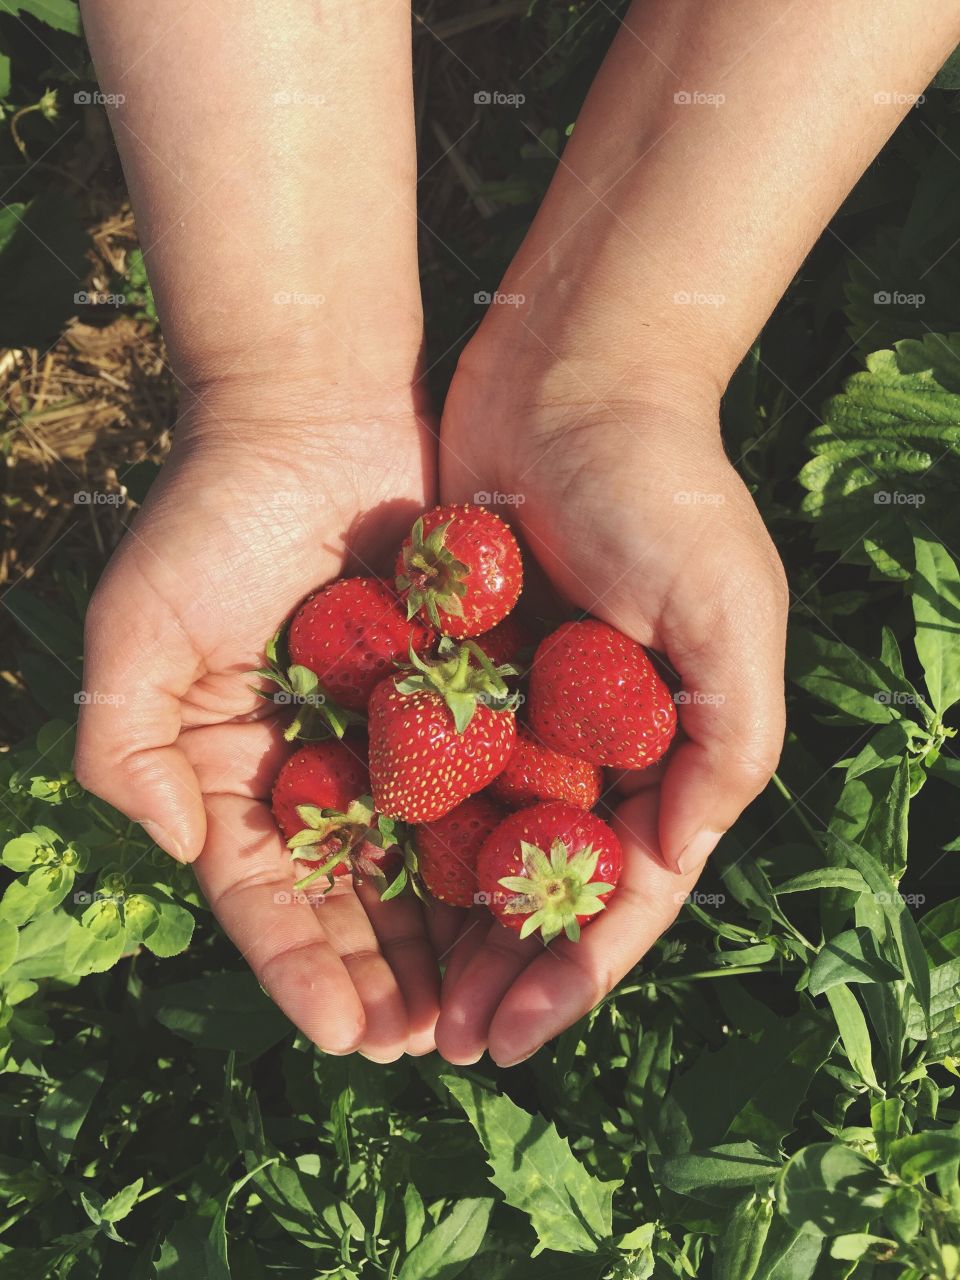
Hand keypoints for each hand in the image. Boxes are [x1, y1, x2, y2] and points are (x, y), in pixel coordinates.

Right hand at [76, 382, 445, 1059]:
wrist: (312, 407)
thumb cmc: (211, 511)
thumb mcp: (137, 628)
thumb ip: (126, 746)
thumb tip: (183, 852)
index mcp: (232, 765)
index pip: (265, 891)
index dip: (299, 966)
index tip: (344, 1032)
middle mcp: (311, 761)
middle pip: (348, 894)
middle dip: (381, 973)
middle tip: (427, 1043)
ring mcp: (386, 731)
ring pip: (419, 857)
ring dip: (444, 936)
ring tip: (479, 1004)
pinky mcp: (452, 690)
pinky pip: (478, 782)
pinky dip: (494, 844)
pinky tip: (525, 904)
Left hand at [433, 346, 787, 1064]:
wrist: (570, 378)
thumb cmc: (662, 487)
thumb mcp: (727, 609)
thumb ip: (729, 736)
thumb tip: (677, 861)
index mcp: (668, 748)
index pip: (622, 891)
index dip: (570, 971)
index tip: (510, 1037)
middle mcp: (596, 744)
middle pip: (543, 887)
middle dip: (499, 971)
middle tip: (438, 1047)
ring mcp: (523, 711)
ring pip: (477, 846)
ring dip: (442, 926)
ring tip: (396, 998)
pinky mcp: (457, 670)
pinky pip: (425, 767)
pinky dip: (399, 831)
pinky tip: (356, 889)